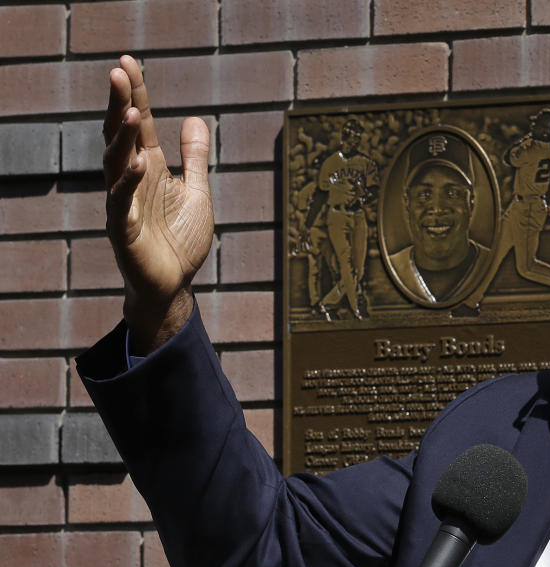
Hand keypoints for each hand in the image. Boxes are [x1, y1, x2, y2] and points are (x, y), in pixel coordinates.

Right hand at [104, 55, 213, 353]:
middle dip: (119, 105)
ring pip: (116, 164)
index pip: (139, 125)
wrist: (173, 285)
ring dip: (121, 139)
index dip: (135, 95)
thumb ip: (194, 158)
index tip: (129, 62)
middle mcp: (131, 181)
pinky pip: (122, 203)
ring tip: (127, 112)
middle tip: (118, 72)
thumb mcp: (196, 192)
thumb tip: (194, 119)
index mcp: (149, 169)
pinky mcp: (124, 230)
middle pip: (121, 137)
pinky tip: (139, 163)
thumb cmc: (180, 240)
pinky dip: (129, 183)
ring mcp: (124, 204)